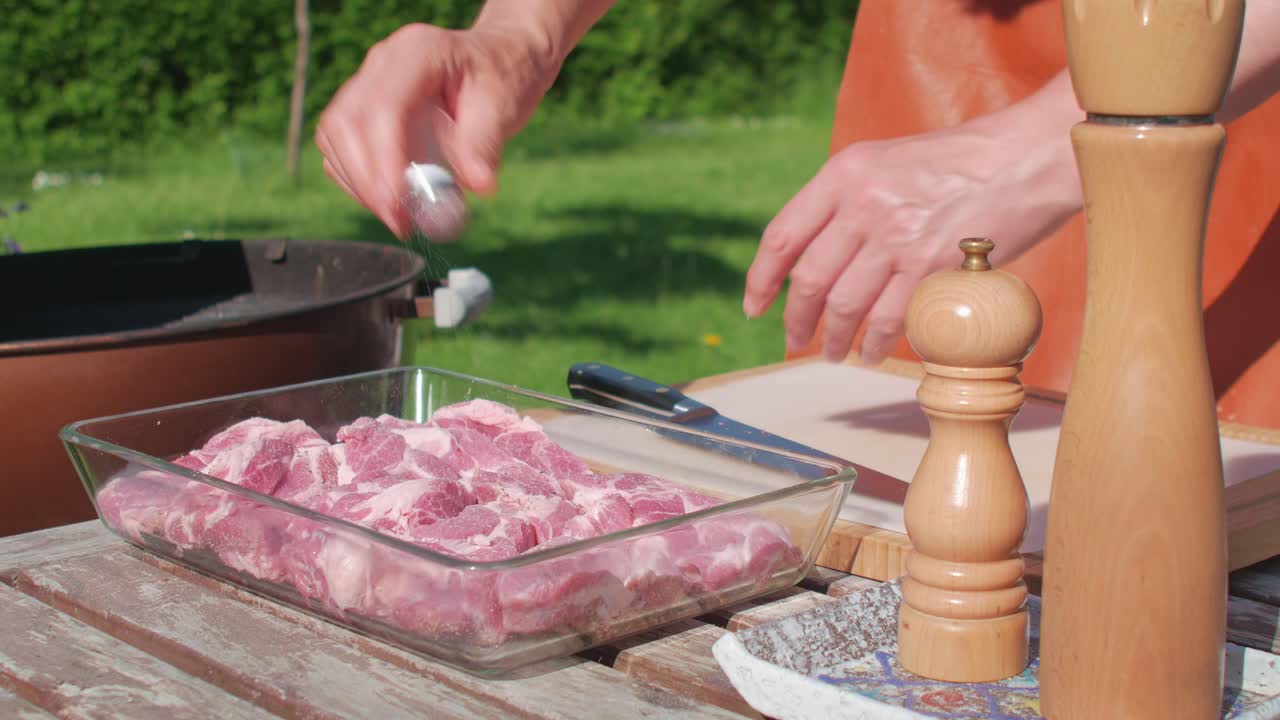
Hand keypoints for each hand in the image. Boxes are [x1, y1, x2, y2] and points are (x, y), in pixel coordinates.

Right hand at [315, 22, 556, 239]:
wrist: (498, 61)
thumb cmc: (502, 78)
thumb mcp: (504, 106)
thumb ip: (486, 144)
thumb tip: (478, 186)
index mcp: (417, 52)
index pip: (382, 106)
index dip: (383, 159)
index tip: (398, 205)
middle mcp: (382, 63)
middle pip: (345, 122)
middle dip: (365, 180)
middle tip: (400, 222)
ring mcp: (367, 82)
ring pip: (336, 136)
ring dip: (360, 184)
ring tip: (401, 218)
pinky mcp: (363, 107)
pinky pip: (341, 146)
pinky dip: (359, 180)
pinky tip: (391, 201)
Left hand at [743, 81, 1083, 363]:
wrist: (1026, 156)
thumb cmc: (960, 163)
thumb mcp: (887, 161)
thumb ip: (849, 200)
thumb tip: (817, 255)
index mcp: (844, 173)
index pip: (782, 235)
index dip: (762, 279)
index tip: (754, 306)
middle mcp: (862, 203)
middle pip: (809, 279)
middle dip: (797, 319)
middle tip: (795, 339)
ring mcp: (895, 237)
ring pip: (844, 305)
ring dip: (834, 338)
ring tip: (835, 353)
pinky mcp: (930, 265)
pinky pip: (887, 318)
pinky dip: (874, 343)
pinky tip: (872, 352)